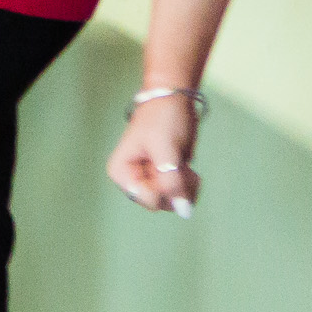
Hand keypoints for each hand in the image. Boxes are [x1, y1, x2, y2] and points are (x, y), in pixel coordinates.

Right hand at [109, 87, 201, 214]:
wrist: (174, 99)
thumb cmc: (163, 119)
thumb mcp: (166, 150)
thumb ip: (172, 182)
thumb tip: (184, 212)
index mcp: (122, 173)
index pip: (146, 199)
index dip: (164, 190)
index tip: (173, 169)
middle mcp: (133, 179)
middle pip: (160, 202)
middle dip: (176, 186)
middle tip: (181, 165)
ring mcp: (150, 180)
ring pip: (173, 201)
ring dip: (185, 186)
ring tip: (185, 164)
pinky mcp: (166, 177)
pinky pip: (181, 194)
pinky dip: (189, 184)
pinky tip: (189, 169)